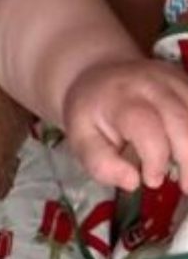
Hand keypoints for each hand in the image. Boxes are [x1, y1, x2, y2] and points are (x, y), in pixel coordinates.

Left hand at [64, 56, 187, 189]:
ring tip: (187, 173)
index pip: (147, 128)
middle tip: (184, 186)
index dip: (155, 159)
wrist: (98, 72)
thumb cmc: (92, 112)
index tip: (151, 180)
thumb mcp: (81, 139)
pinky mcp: (186, 82)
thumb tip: (132, 182)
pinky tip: (186, 150)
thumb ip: (101, 164)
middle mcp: (150, 84)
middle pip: (182, 122)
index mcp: (121, 99)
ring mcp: (173, 80)